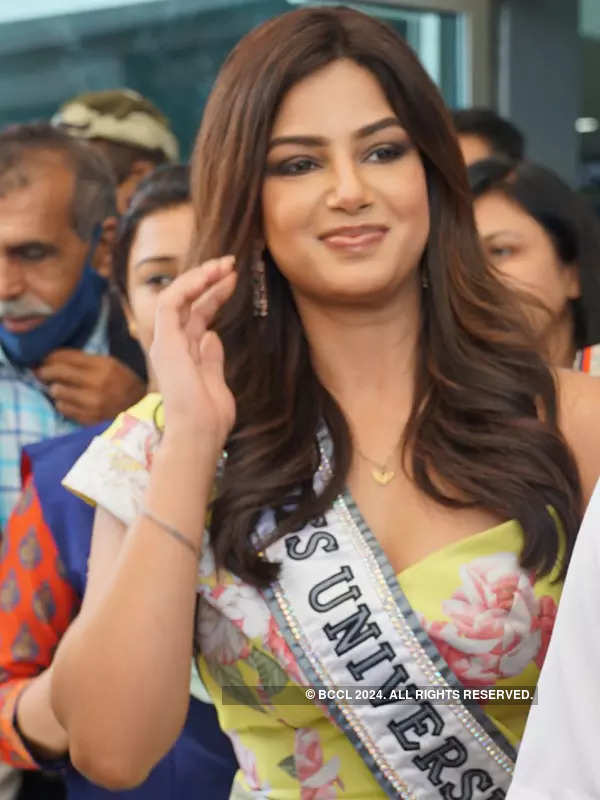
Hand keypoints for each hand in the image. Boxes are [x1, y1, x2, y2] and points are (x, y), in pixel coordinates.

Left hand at [35, 351, 146, 424]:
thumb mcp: (110, 365)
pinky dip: (63, 403)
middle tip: (42, 372)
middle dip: (45, 371)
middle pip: (58, 373)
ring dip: (56, 389)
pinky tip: (70, 401)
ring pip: (57, 391)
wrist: (141, 410)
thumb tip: (51, 357)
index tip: (43, 358)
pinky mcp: (89, 418)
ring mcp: (92, 403)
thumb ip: (84, 360)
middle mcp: (97, 383)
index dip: (50, 356)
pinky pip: (63, 408)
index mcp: (104, 366)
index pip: (67, 357)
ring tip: (61, 388)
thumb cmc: (123, 383)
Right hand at [150, 256, 236, 456]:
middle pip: (188, 303)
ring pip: (177, 296)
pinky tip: (208, 276)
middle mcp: (172, 345)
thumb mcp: (216, 380)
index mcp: (184, 354)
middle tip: (231, 264)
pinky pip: (171, 303)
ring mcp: (166, 342)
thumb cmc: (209, 417)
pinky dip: (188, 285)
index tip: (233, 280)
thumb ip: (211, 358)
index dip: (213, 295)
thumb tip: (212, 336)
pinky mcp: (164, 341)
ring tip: (225, 265)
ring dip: (200, 277)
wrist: (198, 434)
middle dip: (208, 280)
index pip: (196, 315)